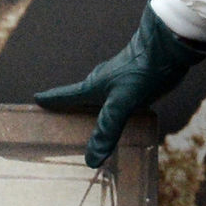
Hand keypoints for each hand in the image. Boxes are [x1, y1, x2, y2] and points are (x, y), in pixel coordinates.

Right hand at [35, 5, 205, 170]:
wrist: (167, 46)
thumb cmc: (142, 71)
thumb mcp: (122, 102)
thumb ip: (108, 129)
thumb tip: (91, 159)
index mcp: (93, 87)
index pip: (67, 96)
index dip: (52, 100)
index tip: (37, 99)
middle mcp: (103, 84)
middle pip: (80, 98)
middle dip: (69, 108)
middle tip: (58, 119)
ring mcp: (119, 83)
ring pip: (99, 100)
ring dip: (91, 111)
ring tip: (88, 123)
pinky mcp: (135, 84)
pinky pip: (116, 102)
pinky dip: (112, 111)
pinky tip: (120, 117)